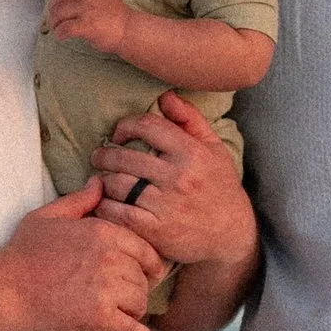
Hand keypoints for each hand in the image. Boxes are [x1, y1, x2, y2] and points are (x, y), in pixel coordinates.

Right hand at [1, 180, 161, 330]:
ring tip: (127, 316)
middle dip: (139, 287)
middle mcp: (110, 258)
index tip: (147, 274)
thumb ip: (79, 201)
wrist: (2, 290)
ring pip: (140, 301)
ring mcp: (106, 288)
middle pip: (144, 276)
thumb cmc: (22, 253)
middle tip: (130, 297)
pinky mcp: (99, 317)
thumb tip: (100, 183)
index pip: (145, 249)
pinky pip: (133, 329)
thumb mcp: (48, 217)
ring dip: (136, 311)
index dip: (149, 264)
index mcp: (102, 232)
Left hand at [45, 0, 136, 53]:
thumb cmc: (116, 17)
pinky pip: (64, 28)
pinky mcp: (86, 25)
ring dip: (54, 23)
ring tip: (57, 30)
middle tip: (54, 21)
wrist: (130, 30)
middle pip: (58, 0)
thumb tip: (68, 1)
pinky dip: (59, 33)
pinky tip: (62, 37)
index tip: (56, 7)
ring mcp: (86, 10)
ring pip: (59, 13)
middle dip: (52, 11)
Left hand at [93, 94, 256, 274]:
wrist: (232, 234)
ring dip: (103, 180)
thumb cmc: (220, 187)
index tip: (119, 134)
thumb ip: (190, 119)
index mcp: (191, 152)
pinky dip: (105, 206)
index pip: (147, 125)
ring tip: (101, 180)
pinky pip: (117, 213)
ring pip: (117, 184)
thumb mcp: (214, 149)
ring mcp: (166, 205)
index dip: (125, 125)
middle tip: (99, 157)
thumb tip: (165, 95)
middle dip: (104, 155)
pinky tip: (104, 203)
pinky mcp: (156, 230)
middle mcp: (178, 176)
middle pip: (125, 156)